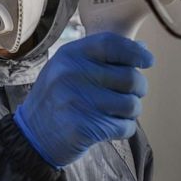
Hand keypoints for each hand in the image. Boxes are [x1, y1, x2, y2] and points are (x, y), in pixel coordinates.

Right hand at [14, 32, 153, 167]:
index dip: (136, 52)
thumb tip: (141, 48)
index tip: (148, 61)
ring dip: (131, 112)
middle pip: (129, 77)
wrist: (32, 136)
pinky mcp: (84, 127)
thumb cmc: (57, 100)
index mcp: (70, 55)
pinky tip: (109, 128)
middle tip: (131, 96)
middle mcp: (73, 74)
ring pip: (131, 105)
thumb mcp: (68, 69)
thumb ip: (101, 58)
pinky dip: (123, 129)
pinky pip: (124, 127)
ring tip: (117, 113)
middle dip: (138, 89)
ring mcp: (78, 101)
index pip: (112, 44)